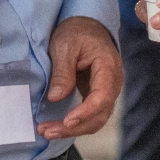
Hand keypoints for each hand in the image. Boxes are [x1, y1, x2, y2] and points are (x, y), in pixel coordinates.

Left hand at [38, 16, 122, 139]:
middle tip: (47, 131)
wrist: (85, 27)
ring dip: (72, 130)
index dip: (85, 112)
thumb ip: (62, 71)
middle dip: (74, 127)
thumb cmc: (76, 33)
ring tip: (47, 132)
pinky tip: (55, 127)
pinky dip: (74, 125)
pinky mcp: (96, 96)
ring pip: (95, 119)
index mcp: (108, 67)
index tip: (67, 121)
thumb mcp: (65, 46)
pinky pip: (89, 116)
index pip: (102, 97)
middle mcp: (112, 83)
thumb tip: (56, 97)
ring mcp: (106, 91)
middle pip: (99, 114)